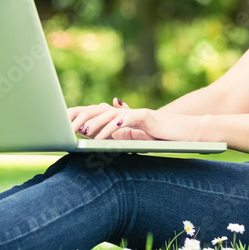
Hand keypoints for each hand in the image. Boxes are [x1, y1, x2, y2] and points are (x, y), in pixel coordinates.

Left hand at [68, 98, 204, 141]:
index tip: (61, 126)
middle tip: (67, 128)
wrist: (187, 131)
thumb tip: (103, 135)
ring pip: (113, 115)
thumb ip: (120, 134)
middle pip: (98, 111)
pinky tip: (113, 127)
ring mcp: (137, 114)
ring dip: (98, 123)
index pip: (94, 114)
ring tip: (86, 131)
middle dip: (82, 119)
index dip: (78, 117)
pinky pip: (133, 118)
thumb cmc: (161, 136)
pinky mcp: (150, 117)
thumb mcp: (136, 138)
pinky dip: (123, 121)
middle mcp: (125, 113)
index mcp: (120, 118)